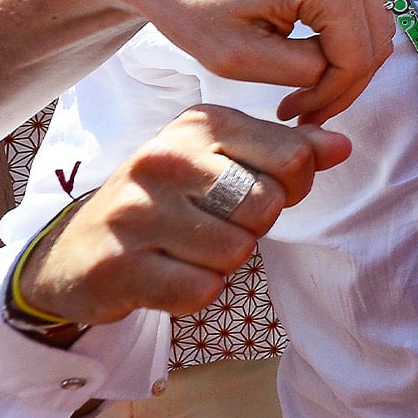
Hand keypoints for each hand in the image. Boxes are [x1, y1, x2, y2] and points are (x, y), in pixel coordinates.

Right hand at [17, 105, 349, 326]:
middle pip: (267, 206)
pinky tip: (166, 275)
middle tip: (215, 225)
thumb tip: (341, 145)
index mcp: (199, 124)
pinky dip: (193, 293)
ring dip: (222, 264)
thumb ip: (287, 152)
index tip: (260, 191)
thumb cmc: (167, 201)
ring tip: (187, 250)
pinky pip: (200, 290)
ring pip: (236, 252)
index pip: (293, 156)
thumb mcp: (224, 161)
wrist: (76, 252)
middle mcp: (164, 158)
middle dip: (254, 227)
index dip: (292, 186)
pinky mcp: (118, 264)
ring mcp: (136, 211)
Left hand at [111, 0, 395, 123]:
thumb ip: (302, 72)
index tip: (288, 113)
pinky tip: (305, 62)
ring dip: (343, 68)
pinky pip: (359, 16)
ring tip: (300, 91)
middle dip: (340, 87)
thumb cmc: (192, 5)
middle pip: (374, 46)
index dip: (328, 98)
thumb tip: (336, 75)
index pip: (357, 60)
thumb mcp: (240, 58)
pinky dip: (340, 46)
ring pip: (373, 34)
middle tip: (299, 111)